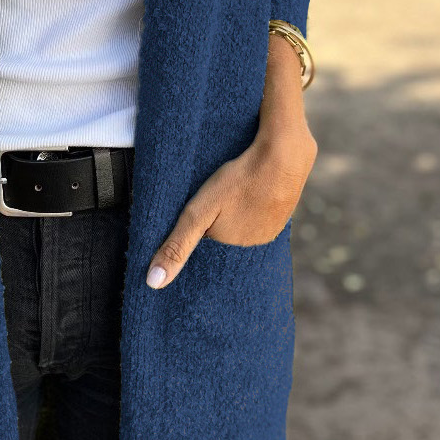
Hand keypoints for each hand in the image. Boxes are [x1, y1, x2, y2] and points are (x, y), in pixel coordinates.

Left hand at [146, 120, 316, 288]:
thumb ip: (177, 245)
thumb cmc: (239, 180)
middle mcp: (253, 245)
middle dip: (217, 219)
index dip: (199, 226)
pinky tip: (250, 191)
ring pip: (243, 223)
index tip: (199, 209)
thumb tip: (154, 283)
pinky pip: (260, 215)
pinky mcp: (283, 214)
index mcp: (231, 248)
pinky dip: (253, 206)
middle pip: (224, 233)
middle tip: (218, 195)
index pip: (205, 242)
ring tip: (233, 192)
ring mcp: (271, 229)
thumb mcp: (198, 212)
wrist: (284, 155)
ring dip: (236, 212)